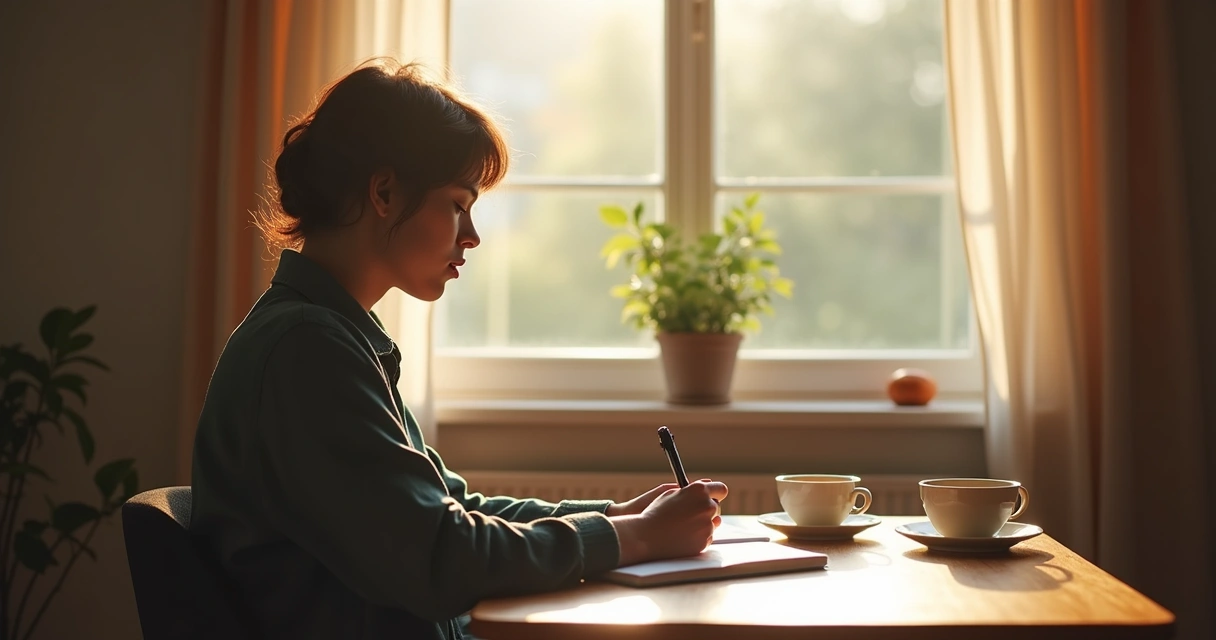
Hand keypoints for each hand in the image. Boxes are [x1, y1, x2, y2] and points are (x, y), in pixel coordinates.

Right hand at [609, 479, 728, 566]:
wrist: (645, 537)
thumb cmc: (654, 514)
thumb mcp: (670, 494)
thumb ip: (690, 489)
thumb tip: (706, 484)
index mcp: (699, 491)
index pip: (721, 489)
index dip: (716, 493)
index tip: (711, 496)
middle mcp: (707, 506)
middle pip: (716, 506)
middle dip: (707, 508)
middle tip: (691, 512)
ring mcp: (707, 525)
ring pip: (713, 523)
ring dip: (703, 522)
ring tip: (683, 525)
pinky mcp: (705, 541)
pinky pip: (707, 537)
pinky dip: (699, 536)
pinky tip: (683, 535)